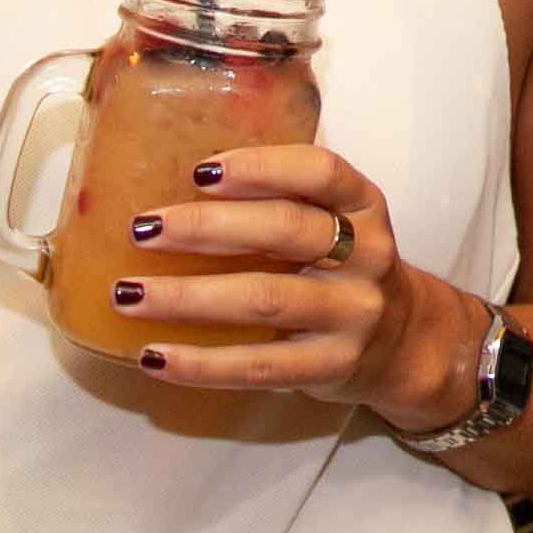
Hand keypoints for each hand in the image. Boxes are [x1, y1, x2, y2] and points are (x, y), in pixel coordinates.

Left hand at [111, 138, 481, 430]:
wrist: (403, 342)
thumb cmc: (344, 268)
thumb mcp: (337, 222)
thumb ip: (281, 200)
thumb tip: (167, 174)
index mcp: (363, 205)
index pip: (320, 172)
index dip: (262, 166)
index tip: (200, 171)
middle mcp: (366, 255)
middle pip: (286, 231)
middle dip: (207, 228)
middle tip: (142, 230)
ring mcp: (353, 314)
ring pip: (265, 300)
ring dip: (188, 297)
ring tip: (128, 294)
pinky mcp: (331, 366)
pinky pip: (258, 366)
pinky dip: (201, 363)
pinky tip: (154, 356)